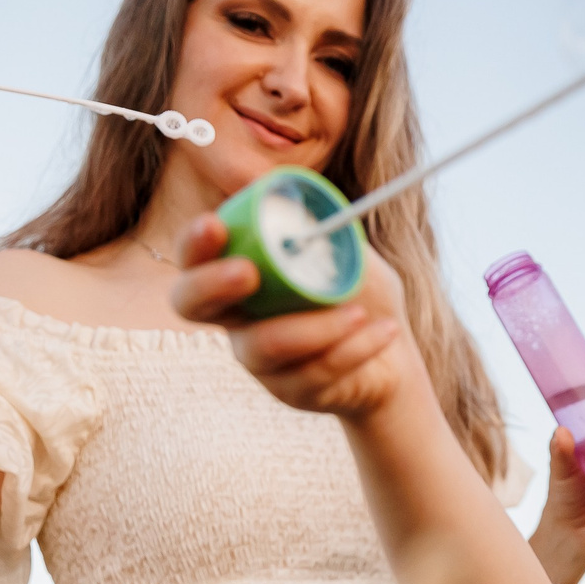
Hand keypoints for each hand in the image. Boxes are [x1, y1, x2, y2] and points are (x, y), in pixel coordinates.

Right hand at [176, 214, 414, 420]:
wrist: (393, 349)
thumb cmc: (358, 289)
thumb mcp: (347, 248)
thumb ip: (324, 223)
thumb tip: (304, 193)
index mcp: (238, 271)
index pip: (194, 257)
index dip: (194, 243)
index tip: (214, 225)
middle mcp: (235, 317)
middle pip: (191, 305)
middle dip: (212, 284)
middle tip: (247, 271)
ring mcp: (259, 359)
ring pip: (265, 345)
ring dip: (314, 326)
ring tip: (359, 310)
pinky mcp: (291, 390)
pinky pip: (314, 371)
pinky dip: (355, 347)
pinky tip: (385, 331)